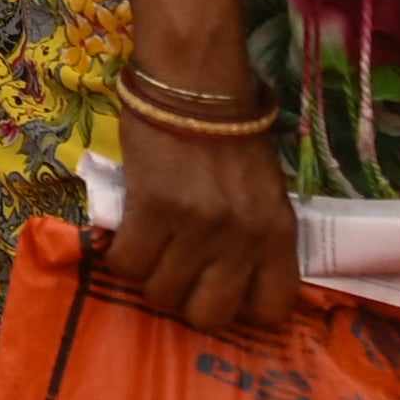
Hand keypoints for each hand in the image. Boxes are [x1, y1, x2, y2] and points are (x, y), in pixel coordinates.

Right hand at [93, 101, 310, 338]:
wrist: (194, 84)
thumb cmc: (230, 135)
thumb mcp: (265, 192)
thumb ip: (256, 238)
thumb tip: (229, 281)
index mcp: (279, 233)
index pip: (272, 309)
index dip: (241, 309)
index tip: (221, 291)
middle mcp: (242, 237)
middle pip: (208, 315)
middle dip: (187, 302)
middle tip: (177, 274)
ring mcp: (197, 225)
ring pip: (161, 293)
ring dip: (150, 277)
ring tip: (150, 249)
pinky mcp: (153, 208)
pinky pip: (128, 265)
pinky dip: (121, 257)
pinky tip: (128, 235)